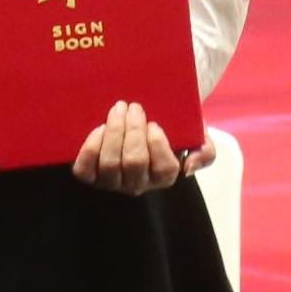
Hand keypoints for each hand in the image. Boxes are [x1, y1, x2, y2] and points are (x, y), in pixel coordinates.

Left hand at [72, 100, 211, 194]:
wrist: (144, 121)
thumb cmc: (172, 129)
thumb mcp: (195, 136)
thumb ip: (205, 151)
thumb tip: (189, 167)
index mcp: (164, 177)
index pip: (163, 169)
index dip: (157, 145)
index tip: (154, 123)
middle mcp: (138, 184)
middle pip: (133, 162)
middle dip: (133, 131)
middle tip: (134, 107)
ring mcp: (112, 182)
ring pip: (110, 164)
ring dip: (114, 132)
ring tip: (118, 109)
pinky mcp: (90, 176)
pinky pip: (85, 169)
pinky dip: (91, 148)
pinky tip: (99, 128)